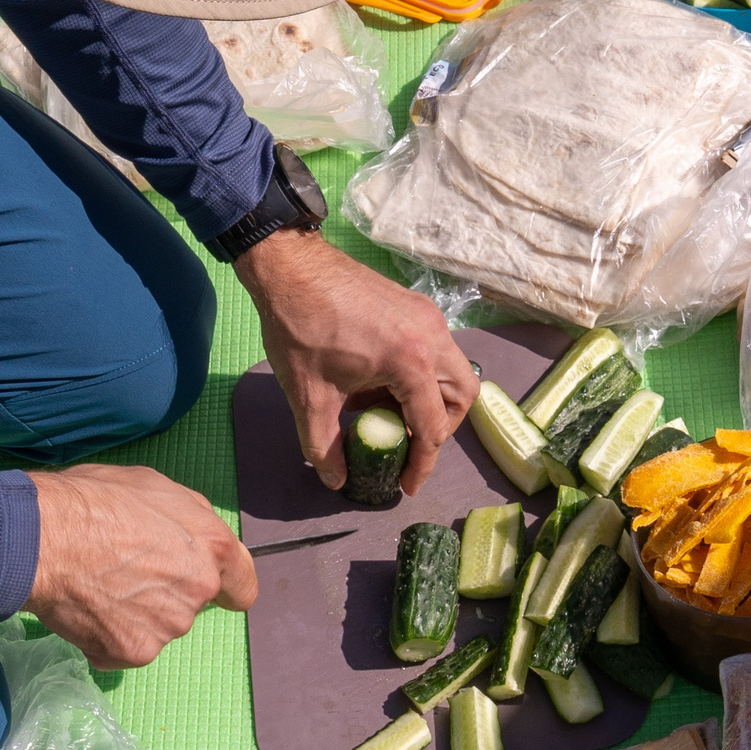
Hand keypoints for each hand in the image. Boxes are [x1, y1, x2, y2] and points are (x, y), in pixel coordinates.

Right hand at [25, 463, 256, 669]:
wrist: (43, 538)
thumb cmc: (94, 500)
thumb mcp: (154, 486)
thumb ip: (187, 519)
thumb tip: (194, 539)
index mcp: (213, 546)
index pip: (242, 587)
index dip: (225, 587)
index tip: (206, 586)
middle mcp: (198, 590)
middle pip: (191, 603)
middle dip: (166, 591)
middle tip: (124, 569)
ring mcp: (167, 626)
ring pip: (157, 626)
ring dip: (136, 614)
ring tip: (99, 585)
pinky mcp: (134, 652)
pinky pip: (124, 647)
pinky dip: (107, 635)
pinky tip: (86, 608)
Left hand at [236, 228, 479, 498]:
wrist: (289, 265)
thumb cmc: (299, 327)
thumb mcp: (308, 396)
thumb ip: (324, 445)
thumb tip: (336, 480)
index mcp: (412, 362)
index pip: (432, 427)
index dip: (421, 464)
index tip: (406, 485)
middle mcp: (432, 337)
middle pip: (460, 397)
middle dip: (439, 428)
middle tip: (407, 445)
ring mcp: (428, 316)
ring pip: (453, 370)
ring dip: (431, 399)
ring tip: (389, 412)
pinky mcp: (416, 305)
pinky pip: (436, 348)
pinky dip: (421, 373)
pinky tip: (380, 381)